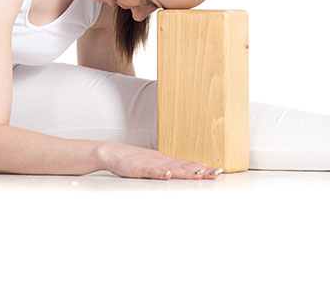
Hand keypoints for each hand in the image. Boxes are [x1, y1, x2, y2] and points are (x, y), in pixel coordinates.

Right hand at [98, 141, 222, 179]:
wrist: (112, 152)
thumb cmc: (131, 161)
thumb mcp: (152, 167)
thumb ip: (165, 171)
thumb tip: (178, 176)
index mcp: (166, 161)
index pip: (188, 165)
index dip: (203, 168)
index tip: (217, 171)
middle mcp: (162, 161)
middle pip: (185, 166)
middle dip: (202, 170)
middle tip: (217, 173)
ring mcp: (151, 164)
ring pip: (172, 168)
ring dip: (186, 171)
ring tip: (200, 173)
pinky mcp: (139, 168)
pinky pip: (151, 171)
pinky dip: (160, 172)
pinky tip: (168, 174)